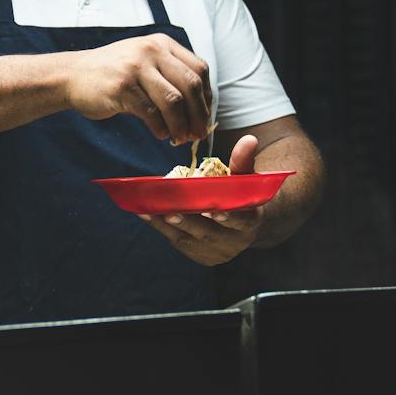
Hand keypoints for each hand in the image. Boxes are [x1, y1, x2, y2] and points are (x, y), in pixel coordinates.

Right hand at [63, 34, 212, 144]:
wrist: (72, 75)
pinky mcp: (122, 87)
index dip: (207, 97)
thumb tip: (199, 110)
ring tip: (179, 138)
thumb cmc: (112, 74)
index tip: (205, 117)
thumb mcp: (144, 61)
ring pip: (174, 101)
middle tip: (198, 133)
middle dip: (199, 114)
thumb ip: (169, 75)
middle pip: (191, 85)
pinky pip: (151, 113)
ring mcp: (136, 67)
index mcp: (162, 44)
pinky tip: (161, 135)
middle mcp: (152, 51)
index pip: (199, 69)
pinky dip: (160, 128)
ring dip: (181, 125)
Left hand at [141, 134, 264, 265]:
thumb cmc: (241, 196)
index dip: (229, 217)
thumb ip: (243, 161)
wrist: (244, 225)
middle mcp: (233, 242)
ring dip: (167, 225)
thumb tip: (249, 139)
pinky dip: (161, 228)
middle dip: (189, 223)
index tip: (214, 210)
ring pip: (189, 239)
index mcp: (250, 222)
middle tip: (170, 212)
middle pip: (209, 233)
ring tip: (148, 210)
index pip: (241, 222)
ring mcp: (215, 252)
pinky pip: (178, 241)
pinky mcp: (199, 255)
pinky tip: (145, 214)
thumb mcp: (246, 179)